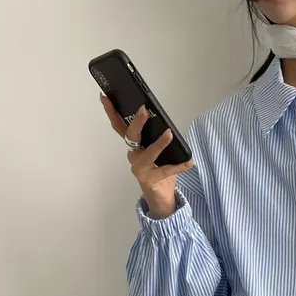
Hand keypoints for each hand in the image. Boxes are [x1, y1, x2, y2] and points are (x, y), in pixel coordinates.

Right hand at [100, 97, 194, 219]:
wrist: (162, 198)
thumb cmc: (159, 171)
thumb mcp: (157, 151)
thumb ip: (157, 137)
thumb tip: (166, 123)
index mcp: (134, 146)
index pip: (120, 126)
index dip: (112, 112)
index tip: (106, 97)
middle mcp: (133, 156)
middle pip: (131, 136)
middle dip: (137, 122)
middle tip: (144, 110)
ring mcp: (139, 169)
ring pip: (147, 153)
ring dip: (159, 143)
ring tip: (169, 134)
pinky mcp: (149, 180)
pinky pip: (164, 171)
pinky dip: (178, 166)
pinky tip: (189, 162)